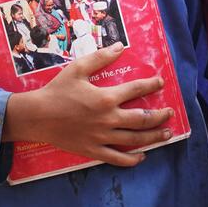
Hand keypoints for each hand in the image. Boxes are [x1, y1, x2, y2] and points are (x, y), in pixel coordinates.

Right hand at [1, 42, 173, 166]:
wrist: (37, 116)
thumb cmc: (56, 91)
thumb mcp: (77, 69)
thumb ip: (100, 58)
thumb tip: (120, 47)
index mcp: (106, 98)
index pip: (136, 89)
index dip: (151, 85)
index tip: (160, 83)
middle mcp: (108, 119)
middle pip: (142, 118)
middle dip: (160, 115)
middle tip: (169, 113)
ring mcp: (102, 137)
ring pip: (135, 139)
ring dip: (154, 136)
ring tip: (166, 134)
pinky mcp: (94, 150)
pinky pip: (118, 158)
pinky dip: (132, 159)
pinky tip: (142, 156)